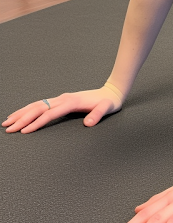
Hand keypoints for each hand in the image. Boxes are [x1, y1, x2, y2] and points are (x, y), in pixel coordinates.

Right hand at [2, 84, 122, 132]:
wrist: (112, 92)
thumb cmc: (109, 102)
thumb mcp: (107, 108)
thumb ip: (98, 115)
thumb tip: (89, 123)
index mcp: (72, 102)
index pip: (50, 113)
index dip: (37, 122)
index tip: (24, 131)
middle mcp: (64, 98)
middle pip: (39, 108)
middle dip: (22, 118)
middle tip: (8, 128)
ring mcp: (62, 98)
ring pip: (37, 104)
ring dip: (22, 113)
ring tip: (7, 121)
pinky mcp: (62, 100)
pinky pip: (41, 104)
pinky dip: (29, 109)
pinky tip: (21, 114)